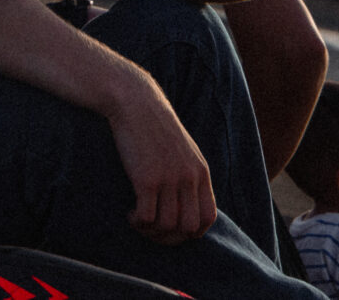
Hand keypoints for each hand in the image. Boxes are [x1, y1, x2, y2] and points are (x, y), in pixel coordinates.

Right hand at [108, 80, 217, 243]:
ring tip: (139, 221)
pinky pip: (147, 217)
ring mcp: (169, 178)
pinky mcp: (147, 178)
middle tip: (153, 230)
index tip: (173, 229)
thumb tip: (185, 203)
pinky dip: (138, 222)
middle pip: (188, 227)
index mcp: (201, 172)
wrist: (134, 102)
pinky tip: (131, 214)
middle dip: (170, 237)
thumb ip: (189, 174)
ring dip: (151, 231)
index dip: (192, 232)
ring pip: (167, 225)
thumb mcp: (182, 149)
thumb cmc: (154, 125)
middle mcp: (189, 178)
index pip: (208, 217)